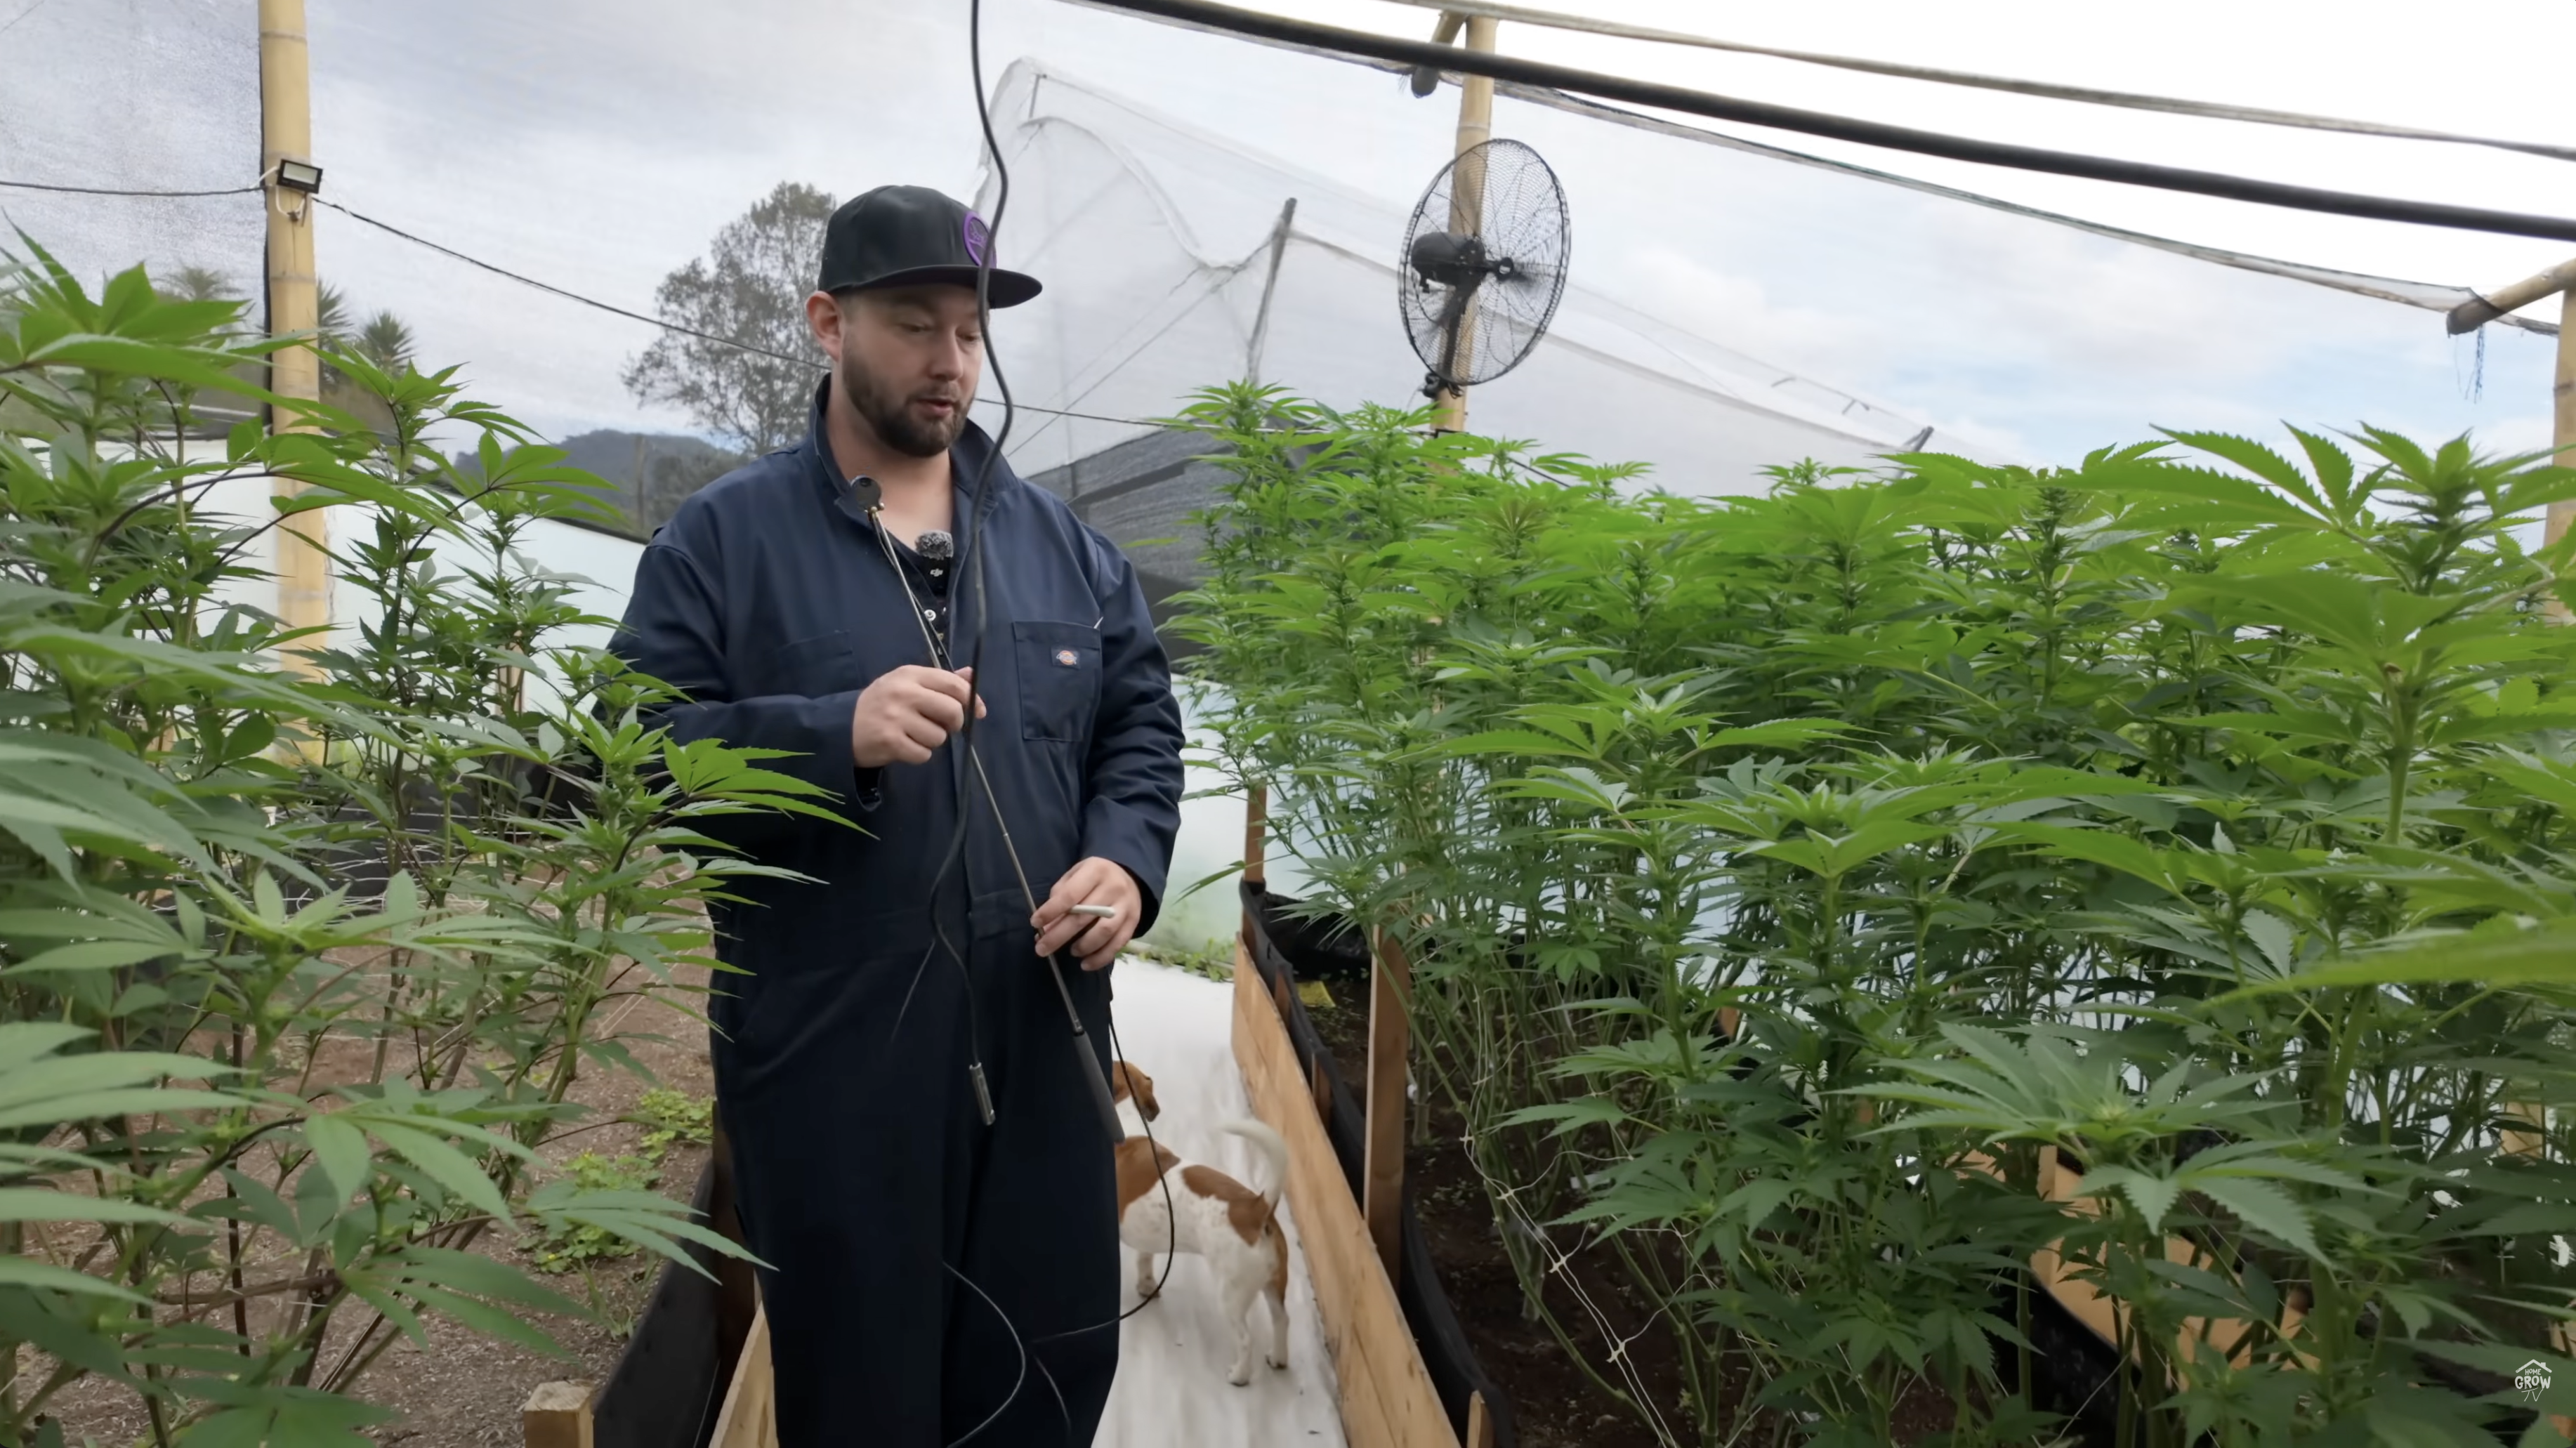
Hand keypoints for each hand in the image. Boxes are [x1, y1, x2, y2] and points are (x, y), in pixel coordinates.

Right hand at [849, 666, 984, 767]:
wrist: (843, 726)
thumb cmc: (882, 704)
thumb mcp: (906, 683)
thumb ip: (939, 680)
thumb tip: (971, 675)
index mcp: (910, 674)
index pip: (953, 683)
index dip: (971, 699)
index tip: (977, 711)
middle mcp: (904, 693)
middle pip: (952, 711)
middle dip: (954, 723)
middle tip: (943, 726)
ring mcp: (896, 718)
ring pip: (939, 736)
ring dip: (932, 741)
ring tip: (914, 735)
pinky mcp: (891, 741)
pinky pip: (924, 754)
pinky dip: (919, 754)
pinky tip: (905, 746)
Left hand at [1032, 857, 1141, 971]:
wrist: (1129, 877)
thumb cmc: (1094, 878)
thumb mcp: (1075, 876)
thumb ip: (1060, 898)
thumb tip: (1047, 928)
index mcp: (1095, 871)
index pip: (1070, 895)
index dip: (1051, 911)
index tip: (1035, 923)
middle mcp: (1113, 888)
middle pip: (1084, 916)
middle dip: (1059, 935)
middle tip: (1042, 949)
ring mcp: (1126, 906)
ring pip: (1104, 932)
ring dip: (1083, 946)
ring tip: (1071, 952)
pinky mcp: (1133, 922)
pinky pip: (1117, 944)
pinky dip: (1100, 957)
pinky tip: (1086, 964)